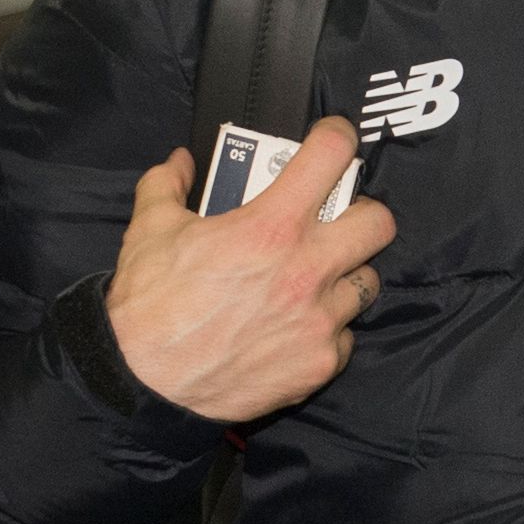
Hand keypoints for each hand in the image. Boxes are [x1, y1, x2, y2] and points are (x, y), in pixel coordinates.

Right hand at [106, 117, 397, 421]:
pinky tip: (298, 327)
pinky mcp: (319, 364)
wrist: (144, 385)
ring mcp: (318, 320)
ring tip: (316, 279)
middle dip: (362, 215)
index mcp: (270, 226)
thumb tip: (180, 162)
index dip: (337, 137)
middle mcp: (306, 270)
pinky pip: (345, 337)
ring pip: (367, 284)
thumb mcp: (149, 229)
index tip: (332, 140)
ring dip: (345, 276)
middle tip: (337, 221)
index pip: (332, 155)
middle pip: (379, 223)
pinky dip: (328, 330)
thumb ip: (168, 184)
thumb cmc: (147, 308)